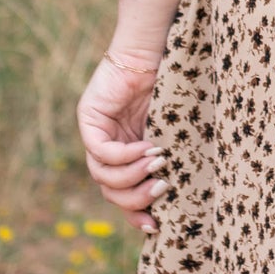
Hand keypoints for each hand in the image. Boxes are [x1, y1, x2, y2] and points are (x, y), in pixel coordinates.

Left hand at [75, 42, 168, 235]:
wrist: (159, 47)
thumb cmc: (176, 84)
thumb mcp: (175, 131)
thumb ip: (171, 156)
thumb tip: (185, 194)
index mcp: (129, 153)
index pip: (123, 194)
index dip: (135, 213)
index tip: (156, 226)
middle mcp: (110, 147)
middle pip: (110, 191)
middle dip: (136, 198)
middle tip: (162, 189)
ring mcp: (97, 132)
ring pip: (102, 176)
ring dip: (132, 176)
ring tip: (159, 163)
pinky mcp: (89, 117)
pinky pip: (100, 150)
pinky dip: (124, 156)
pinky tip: (146, 148)